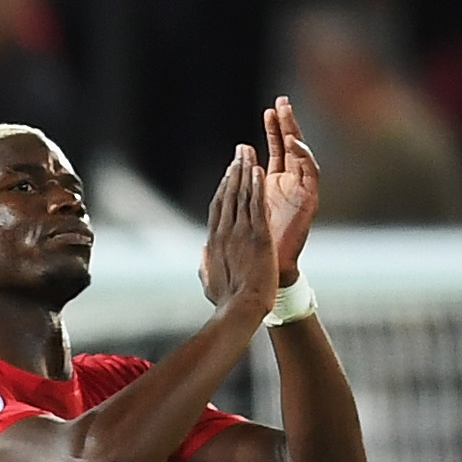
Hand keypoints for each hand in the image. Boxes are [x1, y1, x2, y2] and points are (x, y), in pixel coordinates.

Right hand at [197, 138, 267, 308]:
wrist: (240, 308)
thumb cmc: (227, 301)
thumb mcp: (210, 280)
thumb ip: (207, 264)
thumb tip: (203, 256)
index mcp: (214, 242)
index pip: (217, 209)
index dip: (223, 189)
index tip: (228, 175)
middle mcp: (224, 232)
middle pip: (228, 196)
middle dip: (233, 172)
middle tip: (238, 154)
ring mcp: (240, 232)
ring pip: (241, 195)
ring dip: (244, 172)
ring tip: (247, 154)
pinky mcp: (257, 235)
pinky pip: (256, 205)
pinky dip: (256, 186)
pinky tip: (258, 170)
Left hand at [259, 94, 321, 284]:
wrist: (266, 270)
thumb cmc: (253, 244)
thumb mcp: (242, 210)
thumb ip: (241, 189)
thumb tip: (232, 166)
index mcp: (273, 184)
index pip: (276, 149)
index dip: (273, 130)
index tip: (269, 110)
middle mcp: (290, 184)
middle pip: (291, 147)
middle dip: (286, 124)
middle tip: (282, 102)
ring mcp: (301, 191)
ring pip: (302, 156)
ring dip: (295, 135)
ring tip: (287, 115)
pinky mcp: (309, 201)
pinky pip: (309, 174)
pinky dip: (303, 157)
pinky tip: (293, 143)